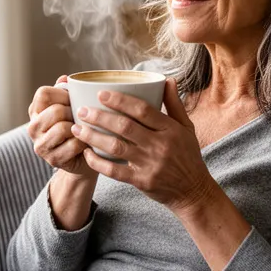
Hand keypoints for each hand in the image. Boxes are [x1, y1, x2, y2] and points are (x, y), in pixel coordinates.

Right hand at [28, 75, 95, 179]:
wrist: (82, 158)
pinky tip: (86, 142)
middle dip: (73, 112)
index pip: (43, 93)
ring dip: (78, 128)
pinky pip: (73, 145)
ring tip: (83, 129)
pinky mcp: (52, 159)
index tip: (73, 100)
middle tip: (81, 117)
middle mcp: (33, 127)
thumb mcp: (70, 107)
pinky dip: (83, 142)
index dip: (63, 94)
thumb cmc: (76, 127)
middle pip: (54, 110)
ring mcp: (41, 145)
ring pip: (62, 128)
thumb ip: (66, 92)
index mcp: (35, 111)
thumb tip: (65, 78)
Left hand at [71, 78, 217, 214]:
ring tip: (77, 129)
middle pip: (124, 126)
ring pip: (116, 147)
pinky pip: (115, 171)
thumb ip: (175, 104)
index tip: (101, 94)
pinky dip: (98, 163)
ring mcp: (150, 164)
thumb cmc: (188, 155)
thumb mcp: (187, 127)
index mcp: (170, 129)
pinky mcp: (141, 181)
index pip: (142, 110)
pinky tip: (87, 154)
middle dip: (99, 117)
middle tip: (82, 110)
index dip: (120, 100)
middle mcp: (160, 145)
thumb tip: (168, 80)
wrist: (193, 190)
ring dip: (93, 137)